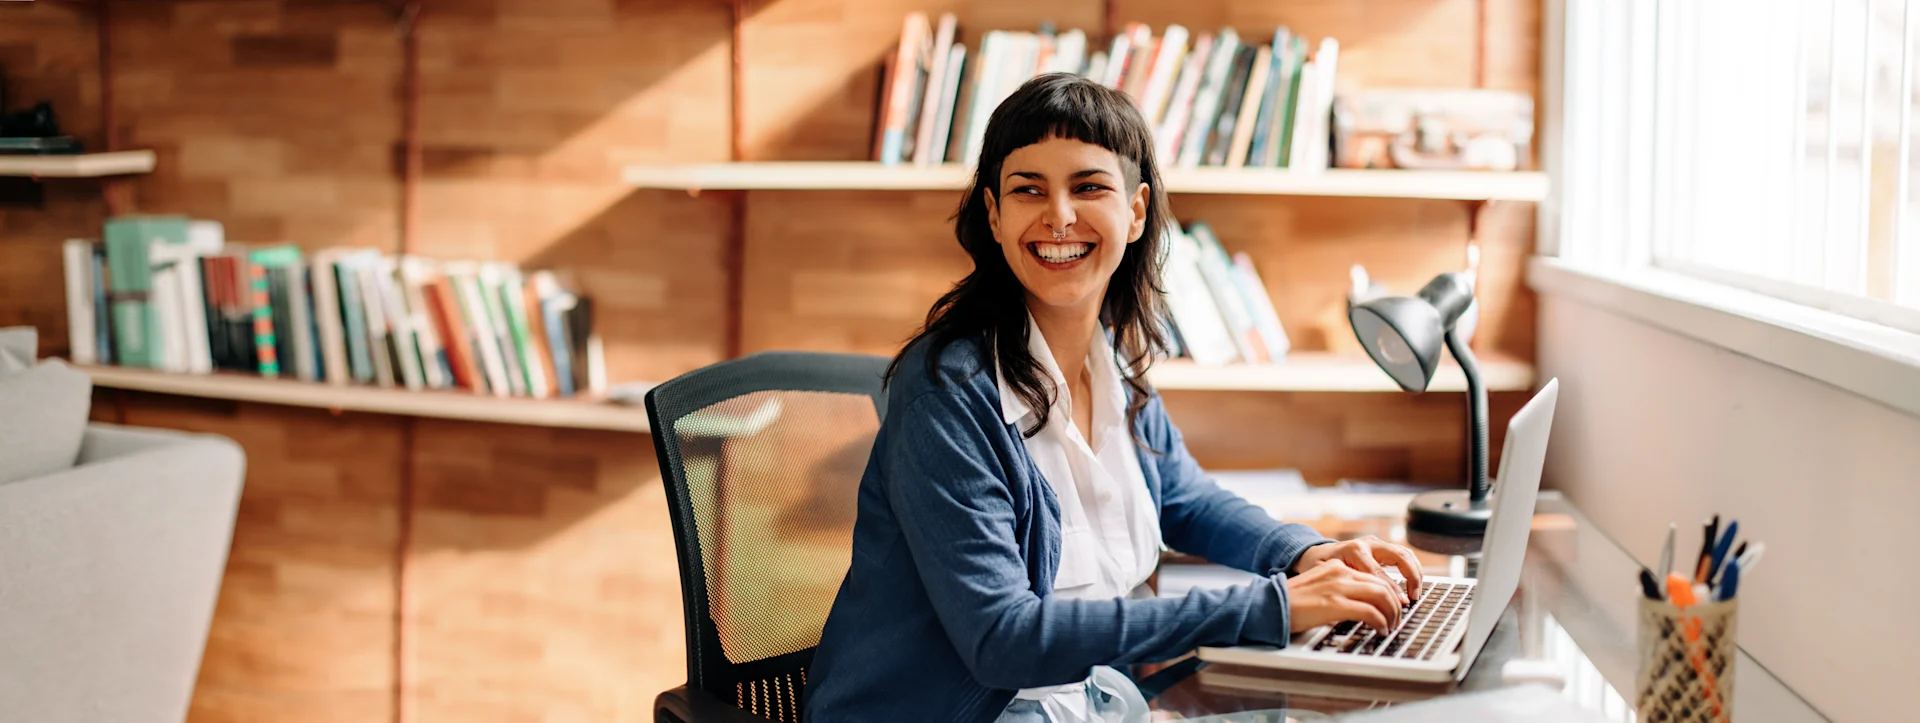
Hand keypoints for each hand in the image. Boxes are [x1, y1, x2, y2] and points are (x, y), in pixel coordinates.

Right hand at [1284, 559, 1404, 633]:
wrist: (1269, 605)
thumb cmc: (1290, 602)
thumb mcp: (1319, 588)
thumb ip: (1340, 591)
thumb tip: (1362, 607)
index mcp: (1336, 567)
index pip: (1374, 576)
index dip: (1389, 592)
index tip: (1393, 606)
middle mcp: (1340, 572)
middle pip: (1382, 584)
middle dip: (1395, 604)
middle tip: (1397, 619)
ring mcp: (1338, 587)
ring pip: (1382, 595)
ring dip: (1392, 613)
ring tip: (1391, 626)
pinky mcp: (1335, 604)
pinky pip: (1370, 611)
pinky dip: (1380, 622)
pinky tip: (1380, 630)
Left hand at [1292, 536, 1423, 603]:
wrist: (1313, 553)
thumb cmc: (1317, 568)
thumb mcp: (1326, 578)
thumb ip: (1345, 587)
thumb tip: (1364, 605)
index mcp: (1353, 550)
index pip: (1379, 572)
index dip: (1392, 590)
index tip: (1401, 604)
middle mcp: (1367, 544)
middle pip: (1398, 556)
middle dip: (1411, 577)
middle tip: (1414, 597)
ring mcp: (1375, 543)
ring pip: (1404, 553)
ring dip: (1415, 572)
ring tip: (1416, 592)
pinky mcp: (1381, 547)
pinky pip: (1403, 554)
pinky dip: (1412, 568)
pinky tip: (1414, 584)